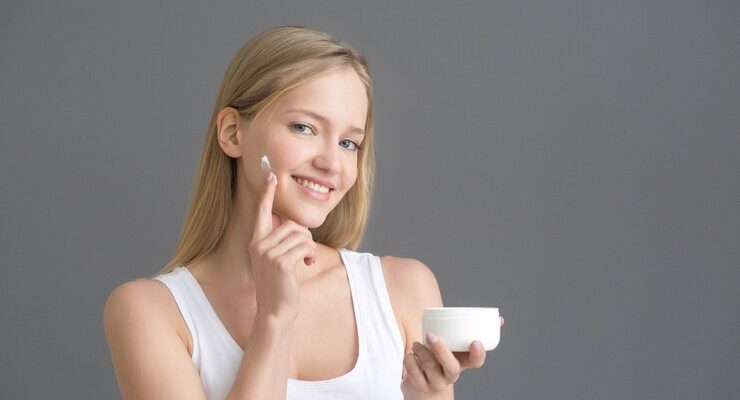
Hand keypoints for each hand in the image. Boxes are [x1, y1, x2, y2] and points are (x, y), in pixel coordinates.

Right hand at [247, 171, 317, 322]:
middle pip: (293, 224)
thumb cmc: (279, 285)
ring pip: (301, 236)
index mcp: (256, 241)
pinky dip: (311, 256)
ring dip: (310, 248)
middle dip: (305, 238)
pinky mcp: (281, 263)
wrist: (274, 311)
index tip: (270, 175)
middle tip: (305, 254)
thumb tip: (296, 227)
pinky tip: (307, 266)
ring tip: (306, 261)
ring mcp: (269, 254)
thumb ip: (281, 242)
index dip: (267, 193)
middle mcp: (259, 245)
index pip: (262, 212)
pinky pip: (306, 247)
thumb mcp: (276, 260)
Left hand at [401, 316, 503, 398]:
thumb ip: (469, 333)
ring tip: (417, 343)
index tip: (475, 342)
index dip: (478, 354)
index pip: (475, 362)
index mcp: (462, 363)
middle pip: (451, 367)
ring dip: (421, 351)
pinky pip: (414, 372)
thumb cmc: (442, 363)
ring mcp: (436, 382)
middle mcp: (451, 375)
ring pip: (430, 367)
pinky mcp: (420, 386)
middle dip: (441, 350)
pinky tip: (410, 354)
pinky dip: (409, 360)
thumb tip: (498, 319)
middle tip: (431, 335)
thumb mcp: (457, 350)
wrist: (424, 390)